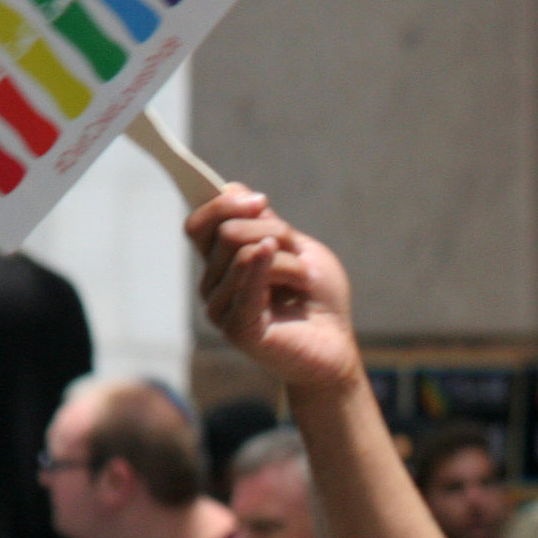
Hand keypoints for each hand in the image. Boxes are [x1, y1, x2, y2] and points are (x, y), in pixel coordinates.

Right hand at [186, 188, 362, 393]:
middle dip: (270, 231)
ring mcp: (221, 308)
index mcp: (223, 265)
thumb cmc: (319, 301)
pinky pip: (244, 284)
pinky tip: (273, 254)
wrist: (337, 349)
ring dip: (285, 259)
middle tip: (300, 252)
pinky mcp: (236, 328)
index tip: (260, 201)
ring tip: (306, 282)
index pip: (201, 226)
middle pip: (224, 234)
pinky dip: (264, 265)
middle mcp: (215, 286)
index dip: (223, 205)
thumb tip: (230, 189)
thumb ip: (265, 224)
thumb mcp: (298, 250)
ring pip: (240, 254)